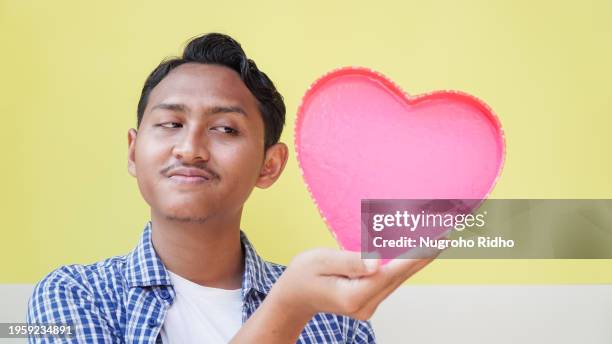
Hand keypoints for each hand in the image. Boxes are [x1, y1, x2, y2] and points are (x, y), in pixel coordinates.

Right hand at [269, 247, 440, 320]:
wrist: (294, 297)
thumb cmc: (303, 275)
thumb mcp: (321, 261)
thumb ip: (350, 261)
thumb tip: (378, 262)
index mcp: (354, 295)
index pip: (392, 272)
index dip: (416, 254)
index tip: (437, 240)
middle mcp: (366, 305)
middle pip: (402, 276)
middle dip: (425, 253)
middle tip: (448, 231)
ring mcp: (369, 305)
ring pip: (400, 278)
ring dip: (418, 257)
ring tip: (439, 236)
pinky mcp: (370, 299)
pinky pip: (393, 279)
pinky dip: (406, 263)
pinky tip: (419, 249)